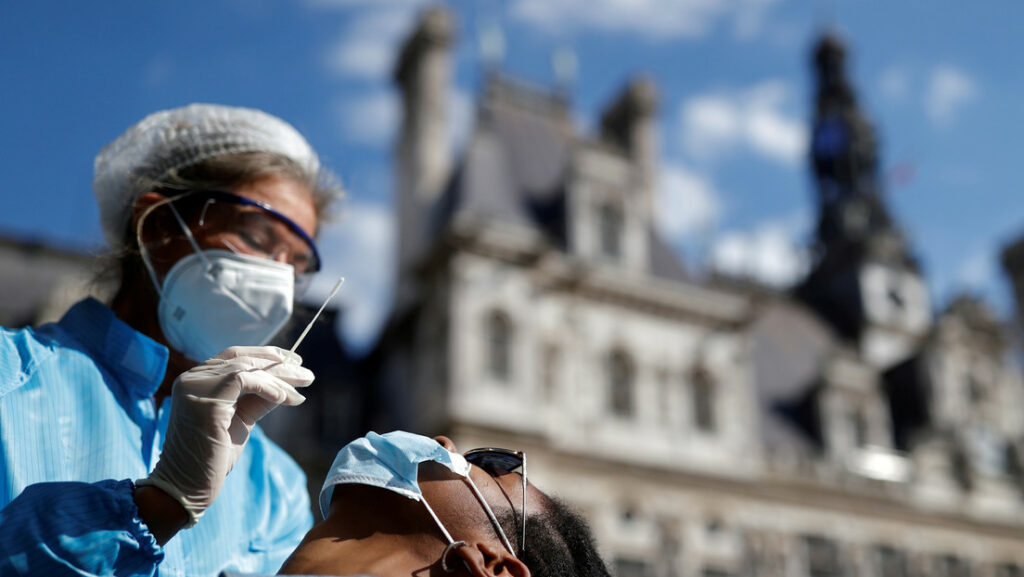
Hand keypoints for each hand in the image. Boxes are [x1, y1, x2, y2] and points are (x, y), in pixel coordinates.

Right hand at [137, 346, 313, 526]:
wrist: (187, 486)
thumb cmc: (212, 458)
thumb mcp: (242, 421)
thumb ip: (258, 400)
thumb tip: (286, 386)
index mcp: (199, 381)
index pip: (235, 356)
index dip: (266, 355)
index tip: (294, 361)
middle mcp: (193, 378)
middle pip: (243, 359)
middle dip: (279, 364)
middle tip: (307, 374)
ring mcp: (195, 385)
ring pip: (246, 368)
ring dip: (279, 378)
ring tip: (302, 390)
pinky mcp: (203, 398)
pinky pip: (242, 379)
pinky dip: (267, 386)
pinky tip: (284, 398)